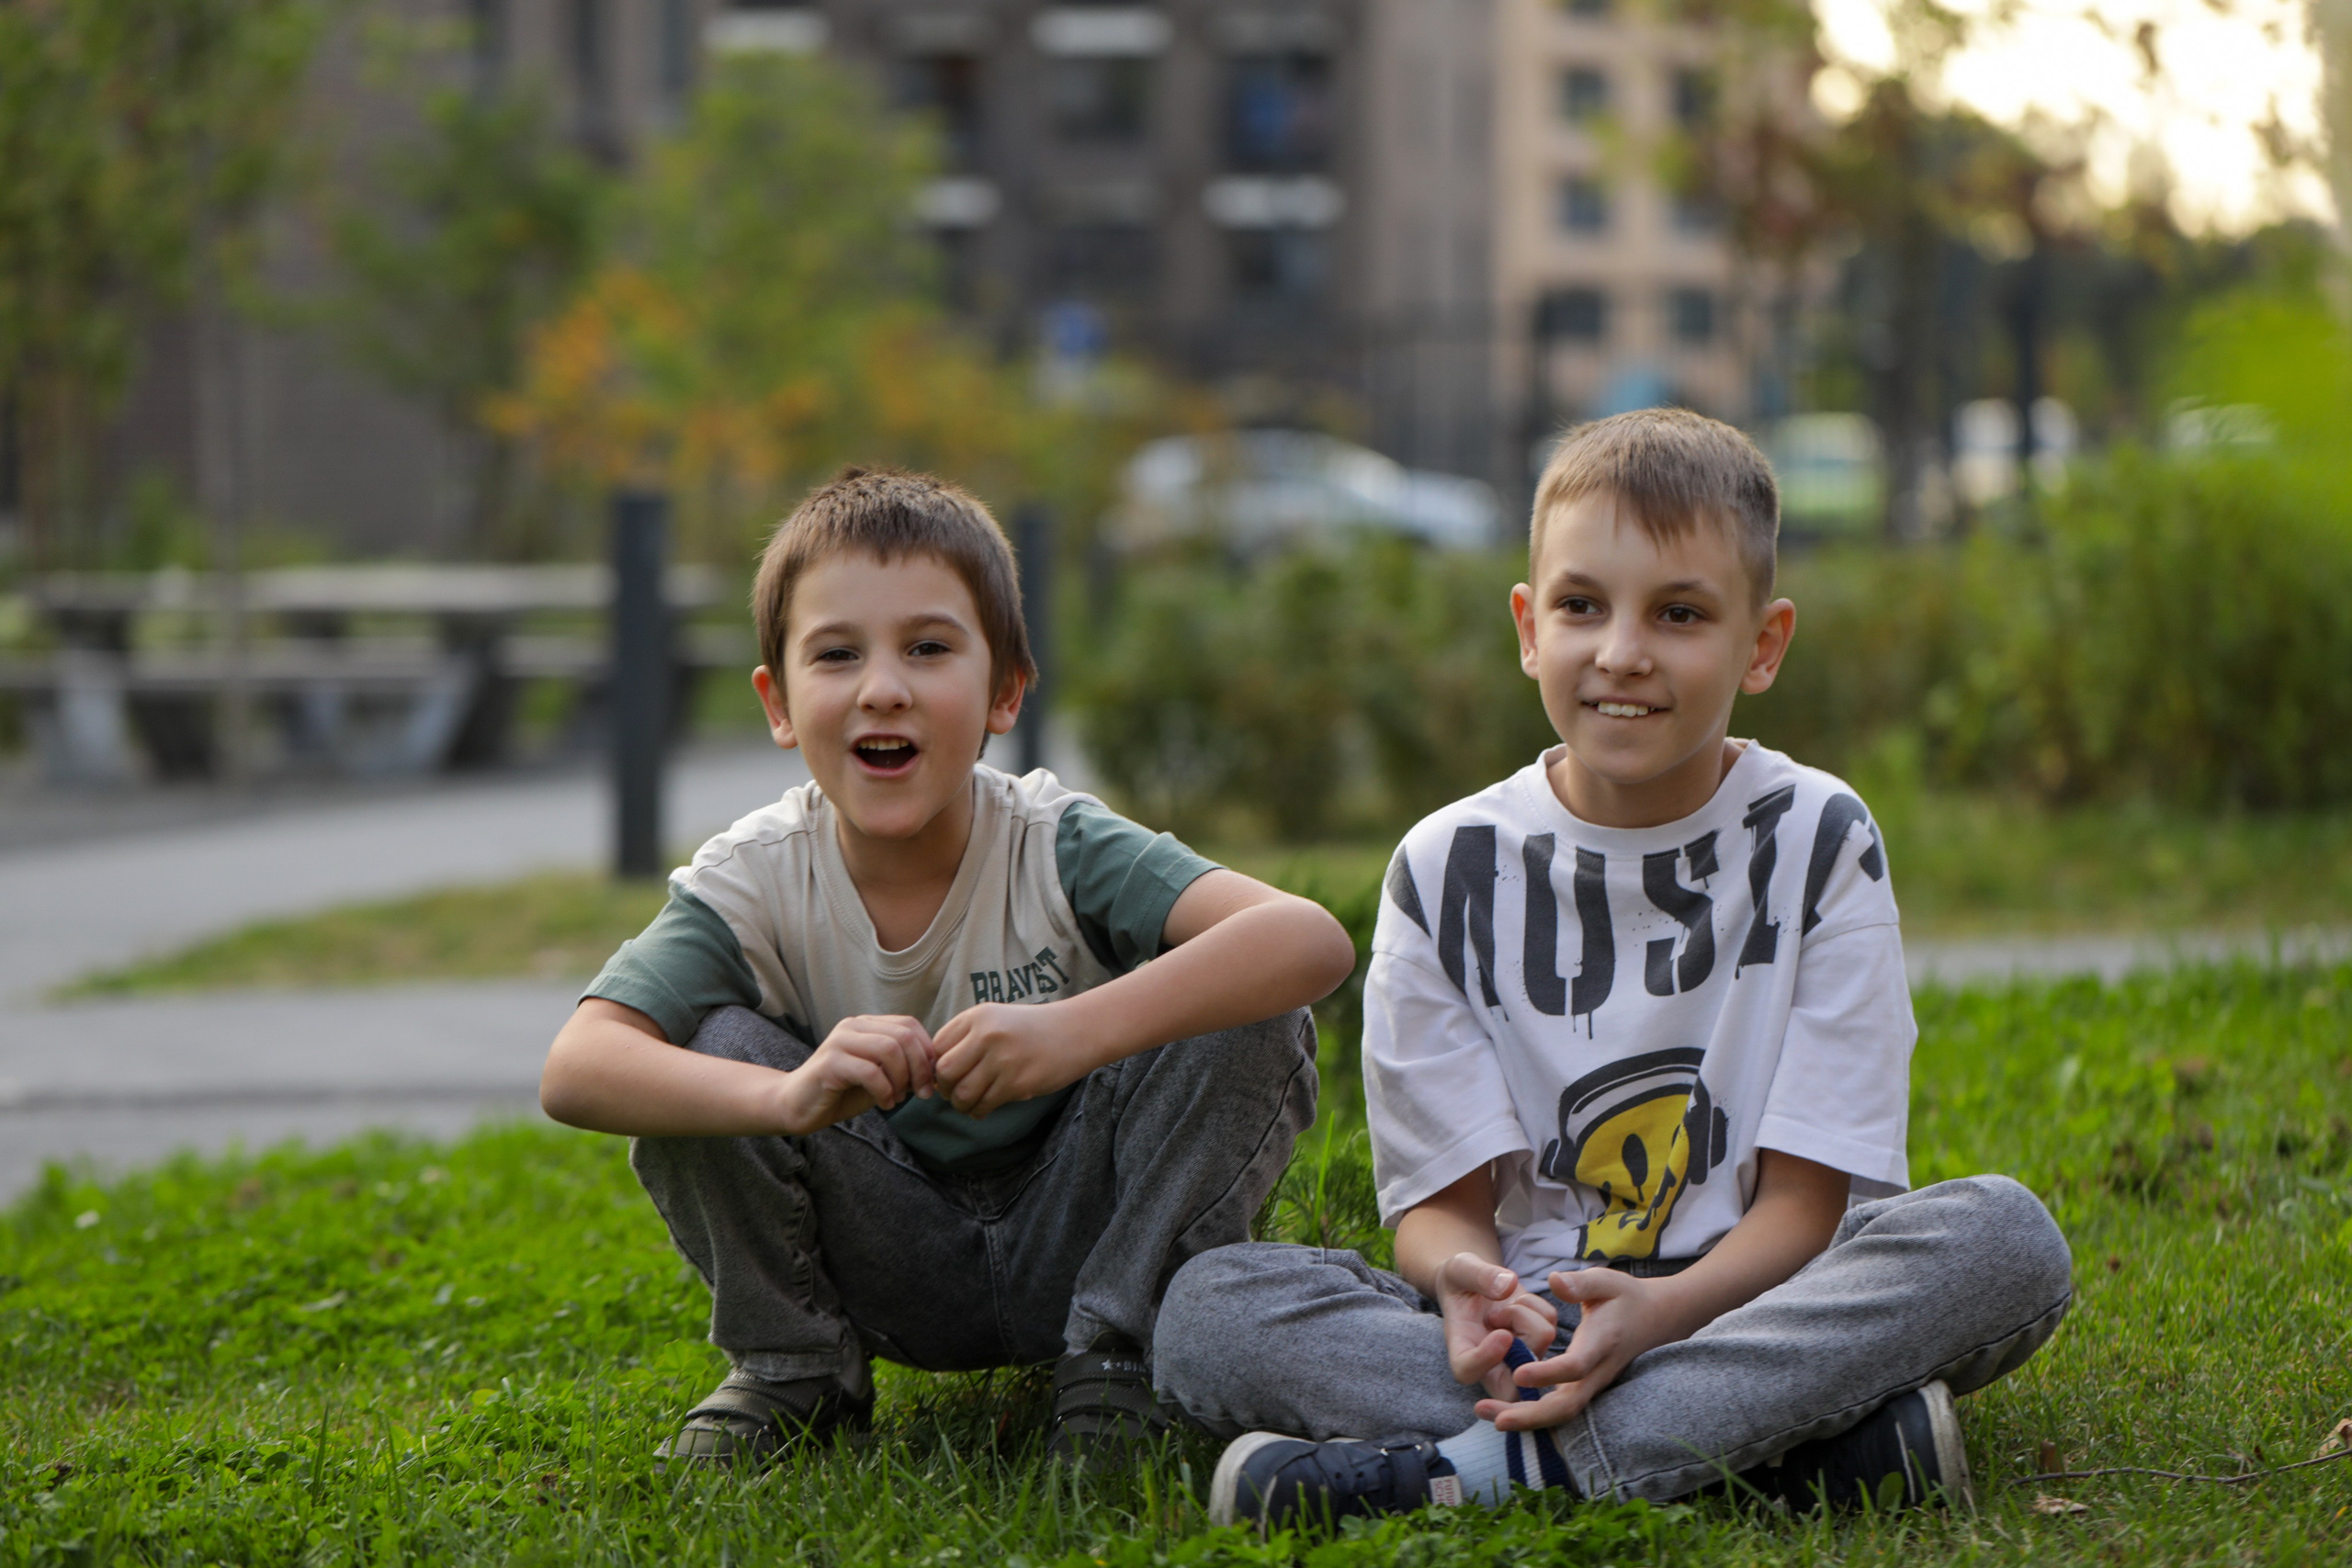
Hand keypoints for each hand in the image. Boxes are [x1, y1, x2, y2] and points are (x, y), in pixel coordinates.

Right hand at [779, 1014, 935, 1133]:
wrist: (798, 1106)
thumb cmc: (842, 1092)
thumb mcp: (880, 1077)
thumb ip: (903, 1068)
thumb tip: (934, 1071)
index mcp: (867, 1025)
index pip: (909, 1024)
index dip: (926, 1051)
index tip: (931, 1079)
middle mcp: (853, 1027)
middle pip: (903, 1035)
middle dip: (920, 1067)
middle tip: (923, 1093)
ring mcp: (840, 1041)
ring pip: (889, 1049)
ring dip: (903, 1078)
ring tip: (899, 1098)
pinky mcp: (829, 1062)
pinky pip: (869, 1071)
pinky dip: (885, 1090)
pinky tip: (885, 1104)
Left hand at [931, 1003, 1088, 1118]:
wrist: (1076, 1032)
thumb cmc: (1031, 1029)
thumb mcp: (996, 1019)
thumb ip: (967, 1038)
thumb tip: (936, 1072)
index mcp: (978, 1016)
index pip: (938, 1046)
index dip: (937, 1065)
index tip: (948, 1074)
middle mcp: (987, 1035)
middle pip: (944, 1072)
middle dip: (944, 1088)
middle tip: (954, 1093)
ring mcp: (1003, 1059)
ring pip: (962, 1093)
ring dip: (961, 1104)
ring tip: (969, 1104)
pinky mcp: (1018, 1083)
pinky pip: (984, 1105)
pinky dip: (979, 1111)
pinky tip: (984, 1108)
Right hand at [1434, 1252, 1558, 1400]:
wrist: (1475, 1282)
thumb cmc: (1460, 1280)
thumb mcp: (1459, 1269)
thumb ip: (1478, 1276)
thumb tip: (1508, 1286)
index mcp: (1461, 1348)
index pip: (1468, 1370)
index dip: (1486, 1359)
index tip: (1502, 1334)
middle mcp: (1490, 1361)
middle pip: (1515, 1380)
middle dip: (1524, 1345)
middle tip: (1508, 1317)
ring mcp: (1517, 1355)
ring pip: (1541, 1340)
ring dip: (1527, 1312)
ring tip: (1506, 1305)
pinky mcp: (1537, 1342)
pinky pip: (1551, 1323)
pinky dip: (1538, 1305)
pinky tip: (1520, 1304)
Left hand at [1478, 1267, 1675, 1430]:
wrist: (1656, 1318)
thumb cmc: (1626, 1296)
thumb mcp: (1606, 1281)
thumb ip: (1581, 1283)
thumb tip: (1553, 1281)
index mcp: (1601, 1343)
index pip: (1575, 1366)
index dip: (1549, 1373)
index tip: (1519, 1372)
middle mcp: (1597, 1372)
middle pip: (1566, 1406)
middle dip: (1530, 1415)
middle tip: (1493, 1417)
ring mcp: (1592, 1385)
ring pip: (1562, 1414)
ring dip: (1526, 1420)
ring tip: (1489, 1416)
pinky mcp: (1585, 1388)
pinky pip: (1560, 1409)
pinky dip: (1533, 1415)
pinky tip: (1503, 1413)